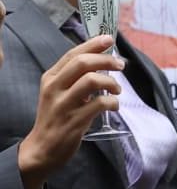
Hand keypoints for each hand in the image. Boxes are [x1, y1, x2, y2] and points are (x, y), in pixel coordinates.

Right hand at [18, 35, 123, 188]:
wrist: (43, 149)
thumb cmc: (56, 117)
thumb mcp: (59, 93)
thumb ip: (75, 78)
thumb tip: (102, 61)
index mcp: (51, 78)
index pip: (72, 54)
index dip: (93, 44)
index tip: (109, 39)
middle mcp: (54, 88)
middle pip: (82, 63)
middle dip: (106, 60)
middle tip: (120, 65)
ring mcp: (63, 105)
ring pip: (91, 81)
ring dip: (110, 82)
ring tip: (117, 90)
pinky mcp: (74, 121)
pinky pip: (99, 104)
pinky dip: (112, 102)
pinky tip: (114, 105)